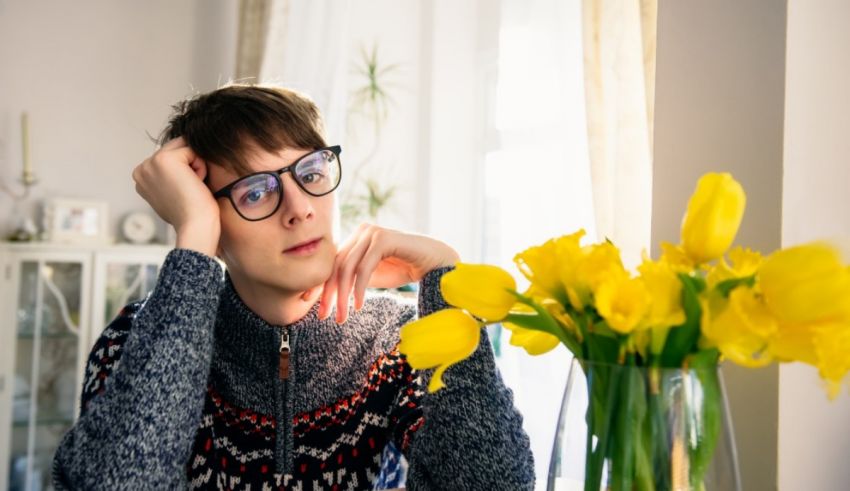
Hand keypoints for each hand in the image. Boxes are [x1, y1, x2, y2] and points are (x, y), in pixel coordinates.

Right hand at [132, 137, 219, 255]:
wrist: (195, 226)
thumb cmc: (189, 215)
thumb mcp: (172, 194)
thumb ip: (169, 177)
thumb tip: (179, 169)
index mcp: (141, 177)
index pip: (170, 155)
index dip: (185, 171)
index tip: (182, 193)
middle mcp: (142, 168)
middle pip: (177, 147)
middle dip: (190, 166)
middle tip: (188, 190)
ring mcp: (150, 163)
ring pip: (185, 148)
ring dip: (195, 166)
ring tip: (190, 187)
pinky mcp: (165, 159)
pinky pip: (193, 151)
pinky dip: (200, 167)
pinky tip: (194, 184)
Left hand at [318, 224, 459, 322]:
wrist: (434, 262)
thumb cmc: (403, 269)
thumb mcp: (371, 276)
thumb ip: (352, 279)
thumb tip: (327, 294)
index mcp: (355, 238)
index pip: (332, 262)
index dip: (320, 283)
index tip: (309, 304)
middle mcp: (361, 231)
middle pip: (336, 265)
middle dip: (329, 293)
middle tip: (325, 316)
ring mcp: (372, 232)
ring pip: (348, 268)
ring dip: (342, 295)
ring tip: (342, 316)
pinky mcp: (383, 239)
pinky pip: (364, 268)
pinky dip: (359, 289)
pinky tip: (358, 305)